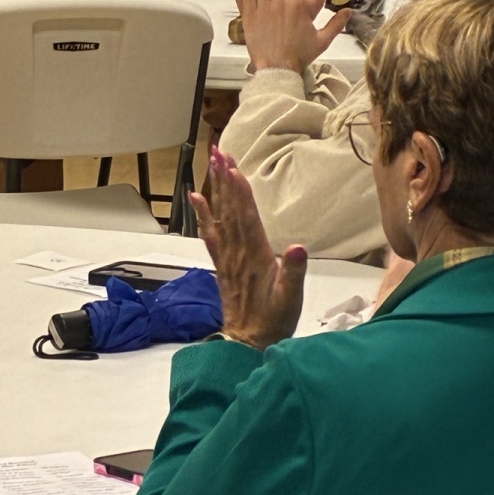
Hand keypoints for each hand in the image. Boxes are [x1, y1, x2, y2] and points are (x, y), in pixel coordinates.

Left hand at [190, 148, 306, 347]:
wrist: (248, 341)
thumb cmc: (274, 320)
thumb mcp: (291, 299)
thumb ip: (294, 273)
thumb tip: (297, 248)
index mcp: (256, 256)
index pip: (247, 218)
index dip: (241, 193)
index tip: (234, 169)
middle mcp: (238, 252)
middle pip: (230, 209)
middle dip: (225, 180)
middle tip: (220, 152)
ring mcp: (227, 256)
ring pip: (220, 215)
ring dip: (216, 188)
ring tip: (212, 163)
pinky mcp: (222, 263)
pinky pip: (210, 234)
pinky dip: (202, 214)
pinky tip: (196, 197)